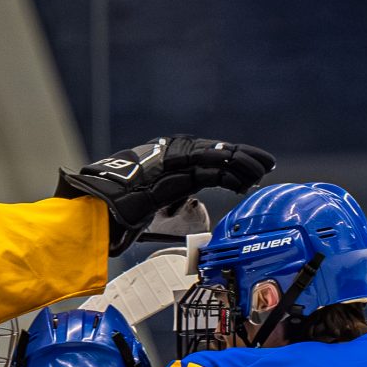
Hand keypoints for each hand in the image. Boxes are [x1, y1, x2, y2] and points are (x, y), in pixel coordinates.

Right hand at [57, 136, 276, 252]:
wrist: (99, 208)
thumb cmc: (116, 213)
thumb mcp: (148, 206)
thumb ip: (166, 202)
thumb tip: (177, 208)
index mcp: (167, 161)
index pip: (206, 159)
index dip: (228, 164)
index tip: (248, 173)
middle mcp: (172, 156)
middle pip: (216, 153)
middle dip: (242, 158)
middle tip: (267, 164)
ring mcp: (175, 159)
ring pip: (217, 157)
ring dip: (242, 163)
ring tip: (264, 170)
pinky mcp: (177, 169)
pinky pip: (211, 168)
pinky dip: (231, 173)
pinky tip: (247, 179)